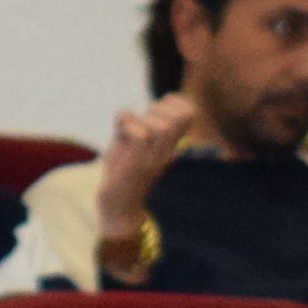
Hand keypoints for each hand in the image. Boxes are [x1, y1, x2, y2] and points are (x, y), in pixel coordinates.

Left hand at [93, 100, 192, 270]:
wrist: (117, 205)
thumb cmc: (122, 170)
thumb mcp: (128, 142)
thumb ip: (133, 123)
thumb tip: (129, 111)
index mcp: (171, 144)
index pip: (190, 111)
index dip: (173, 102)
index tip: (154, 112)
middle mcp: (168, 150)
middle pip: (183, 115)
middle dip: (158, 108)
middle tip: (141, 124)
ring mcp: (154, 158)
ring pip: (161, 125)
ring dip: (140, 121)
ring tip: (128, 134)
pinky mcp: (138, 164)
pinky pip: (139, 135)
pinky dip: (125, 128)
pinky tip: (119, 138)